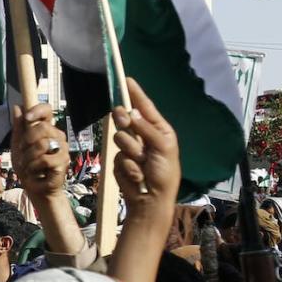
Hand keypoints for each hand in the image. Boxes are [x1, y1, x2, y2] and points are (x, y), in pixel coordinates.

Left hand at [10, 102, 66, 201]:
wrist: (35, 188)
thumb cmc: (27, 166)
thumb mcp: (18, 146)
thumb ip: (18, 128)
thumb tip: (17, 106)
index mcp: (46, 129)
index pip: (47, 110)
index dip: (38, 110)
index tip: (27, 118)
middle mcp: (57, 136)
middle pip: (43, 127)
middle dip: (27, 141)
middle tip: (23, 152)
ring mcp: (63, 149)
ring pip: (42, 144)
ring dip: (28, 157)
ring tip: (28, 165)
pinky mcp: (63, 162)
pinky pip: (44, 159)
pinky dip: (33, 167)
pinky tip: (34, 172)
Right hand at [110, 78, 179, 217]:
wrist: (151, 201)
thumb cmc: (164, 174)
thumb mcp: (163, 148)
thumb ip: (147, 129)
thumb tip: (131, 113)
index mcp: (159, 130)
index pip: (144, 107)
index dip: (135, 94)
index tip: (126, 80)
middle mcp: (143, 136)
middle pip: (126, 118)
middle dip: (124, 121)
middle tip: (124, 122)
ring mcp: (130, 148)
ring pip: (119, 137)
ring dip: (131, 151)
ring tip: (142, 164)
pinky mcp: (119, 161)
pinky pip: (117, 155)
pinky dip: (128, 166)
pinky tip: (137, 176)